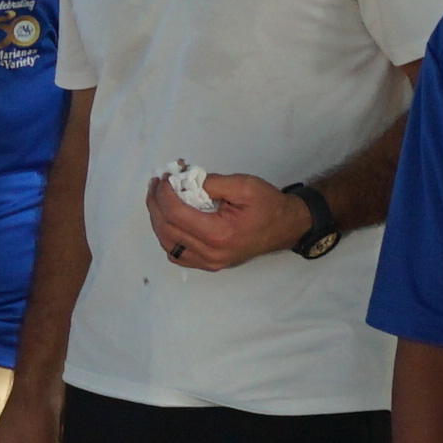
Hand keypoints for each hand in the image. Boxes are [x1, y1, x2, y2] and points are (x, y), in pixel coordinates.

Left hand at [144, 168, 308, 271]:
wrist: (286, 227)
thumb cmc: (267, 205)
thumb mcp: (243, 185)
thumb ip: (211, 183)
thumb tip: (183, 181)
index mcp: (219, 234)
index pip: (176, 214)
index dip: (164, 194)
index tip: (164, 178)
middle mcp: (211, 253)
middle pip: (167, 229)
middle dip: (156, 203)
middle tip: (156, 184)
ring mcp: (210, 262)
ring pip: (168, 244)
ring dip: (158, 219)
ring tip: (158, 198)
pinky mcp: (210, 264)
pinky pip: (178, 254)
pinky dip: (167, 236)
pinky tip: (169, 219)